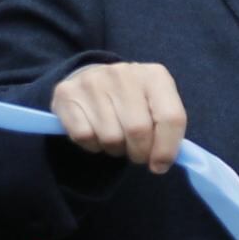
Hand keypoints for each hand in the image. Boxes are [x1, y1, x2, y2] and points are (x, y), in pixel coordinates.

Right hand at [49, 61, 187, 171]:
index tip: (160, 165)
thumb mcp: (157, 106)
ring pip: (110, 137)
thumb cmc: (133, 100)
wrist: (94, 79)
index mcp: (154, 76)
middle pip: (138, 131)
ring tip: (116, 138)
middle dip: (139, 153)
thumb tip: (162, 162)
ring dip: (115, 149)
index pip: (171, 118)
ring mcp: (93, 81)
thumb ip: (167, 130)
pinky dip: (92, 145)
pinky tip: (96, 133)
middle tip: (136, 153)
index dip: (167, 149)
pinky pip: (84, 136)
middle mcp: (124, 74)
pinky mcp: (67, 93)